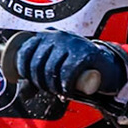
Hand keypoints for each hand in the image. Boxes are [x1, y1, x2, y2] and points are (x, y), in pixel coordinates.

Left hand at [12, 32, 127, 100]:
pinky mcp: (84, 54)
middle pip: (37, 64)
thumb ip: (36, 77)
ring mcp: (71, 43)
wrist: (104, 65)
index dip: (23, 69)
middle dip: (39, 82)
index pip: (25, 51)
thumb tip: (22, 93)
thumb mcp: (54, 66)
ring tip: (58, 90)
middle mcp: (57, 36)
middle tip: (48, 89)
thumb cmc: (76, 66)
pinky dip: (64, 87)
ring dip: (52, 87)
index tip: (30, 80)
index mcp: (46, 35)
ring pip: (50, 70)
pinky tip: (67, 91)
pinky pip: (66, 74)